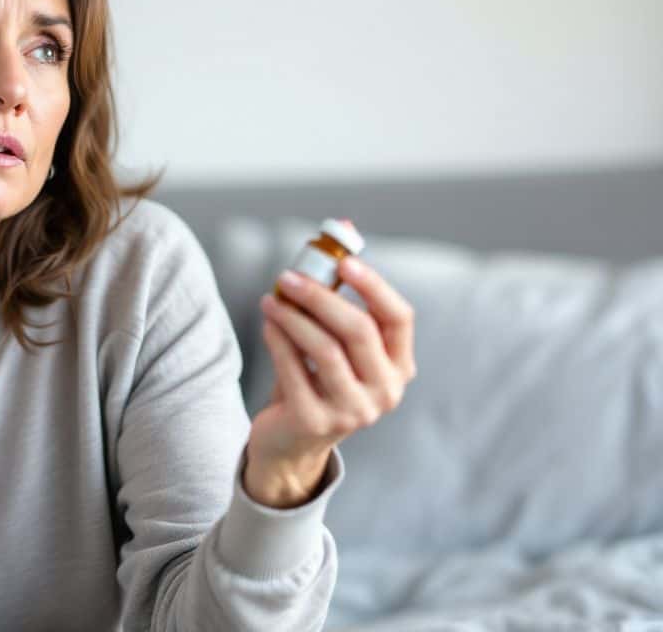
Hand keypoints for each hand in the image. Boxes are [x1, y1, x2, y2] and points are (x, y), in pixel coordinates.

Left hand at [246, 256, 417, 506]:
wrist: (290, 442)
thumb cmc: (315, 378)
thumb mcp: (334, 340)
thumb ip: (341, 290)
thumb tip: (343, 226)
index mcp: (399, 367)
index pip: (399, 318)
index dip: (374, 286)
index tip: (343, 261)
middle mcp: (385, 392)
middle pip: (359, 330)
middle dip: (322, 296)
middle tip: (289, 276)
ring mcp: (353, 412)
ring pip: (324, 349)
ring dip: (293, 316)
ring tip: (271, 299)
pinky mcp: (315, 422)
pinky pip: (293, 368)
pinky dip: (277, 340)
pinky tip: (267, 324)